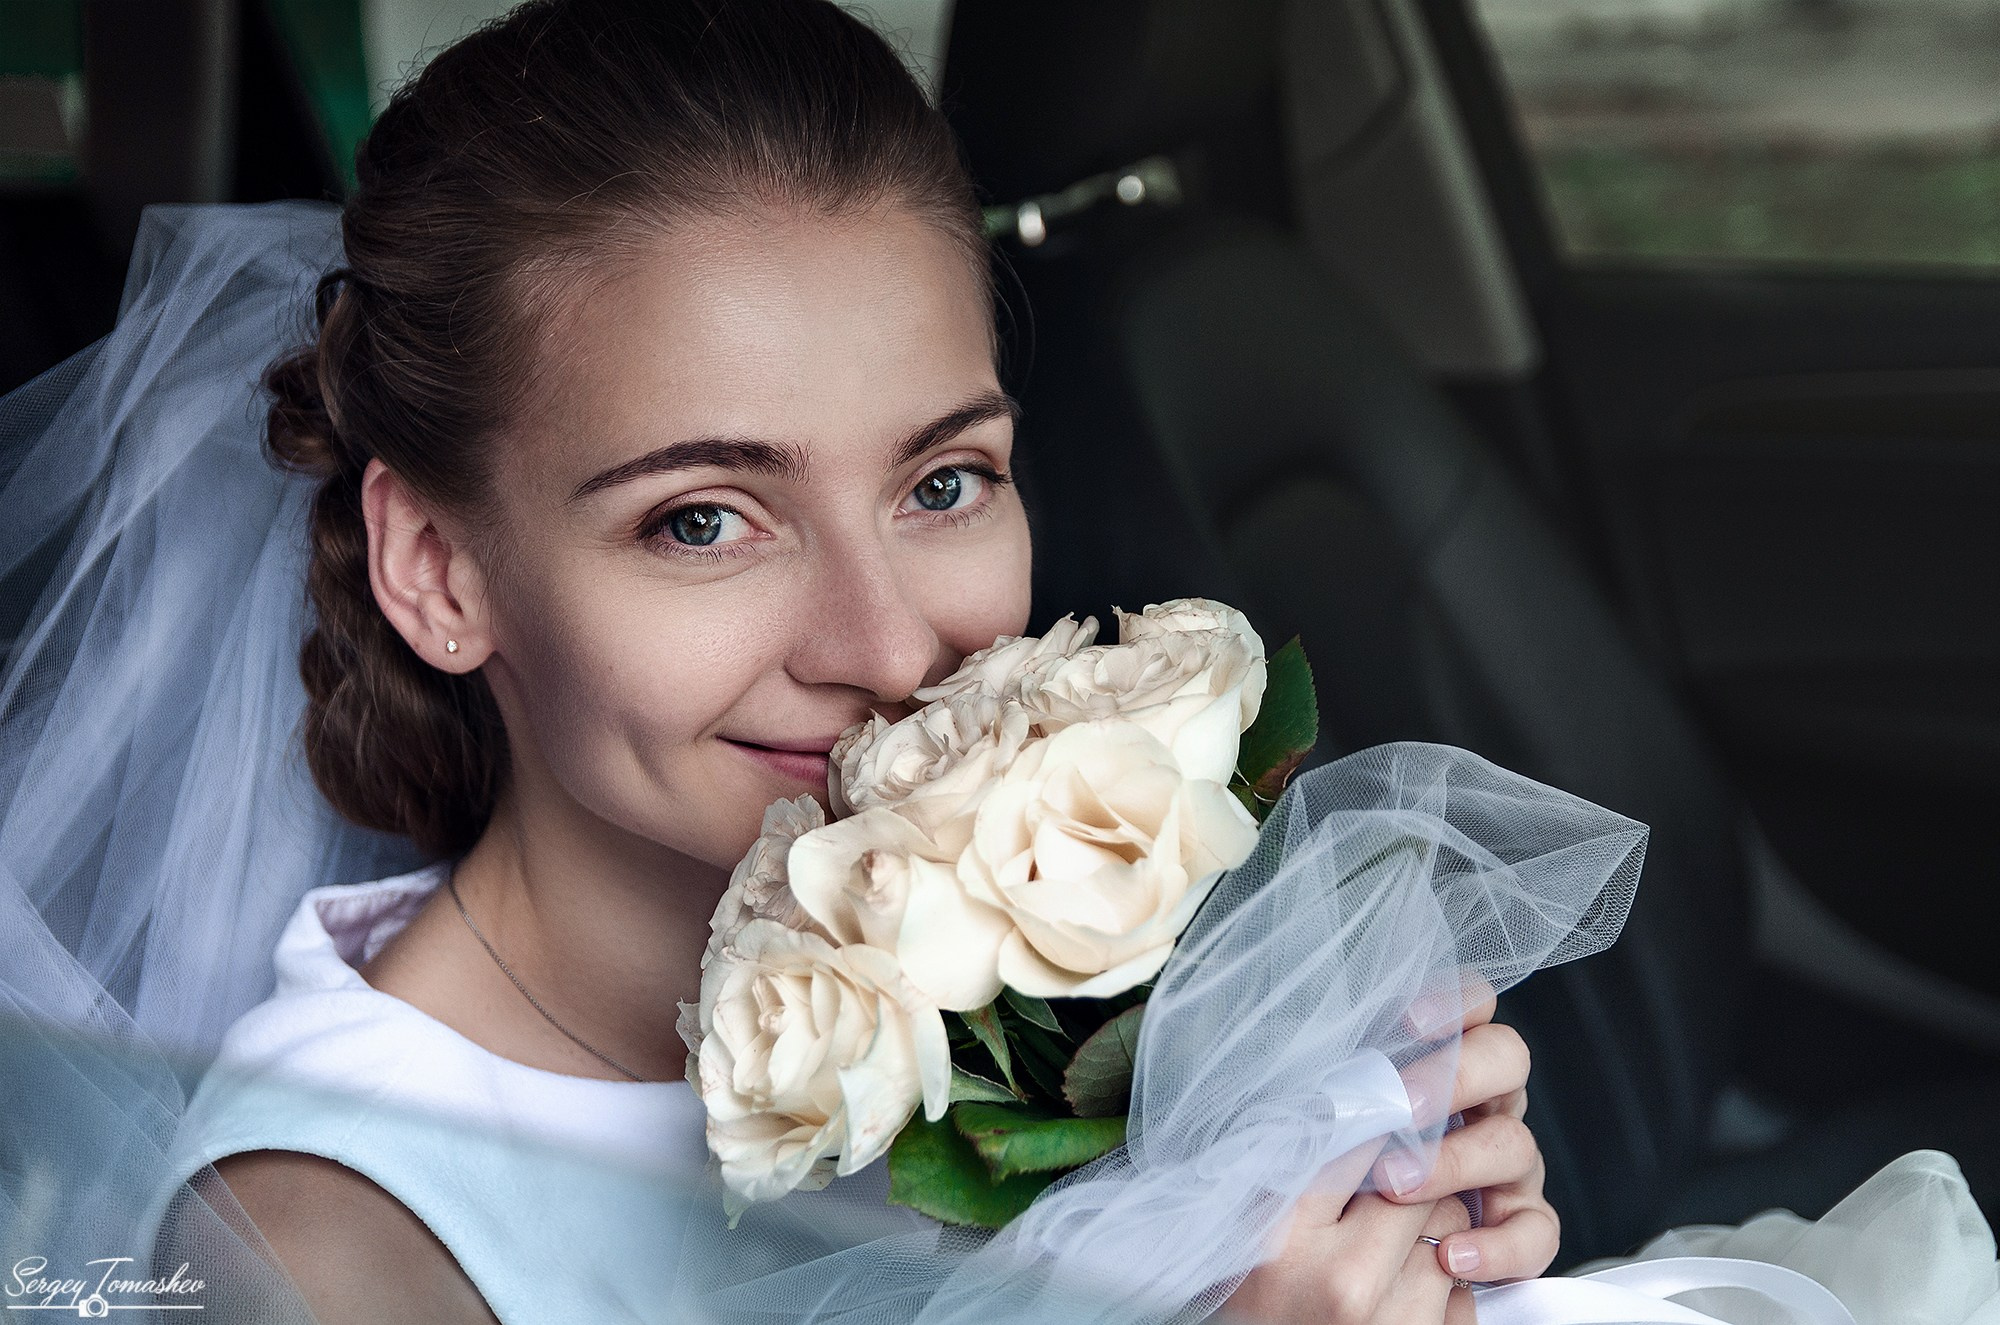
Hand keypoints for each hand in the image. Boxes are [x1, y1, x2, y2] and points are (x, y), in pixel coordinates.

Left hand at [1220, 981, 1555, 1322]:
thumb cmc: (1330, 1175)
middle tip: (1402, 1106)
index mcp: (1447, 1061)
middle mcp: (1489, 1103)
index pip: (1471, 1006)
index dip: (1454, 1001)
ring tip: (1395, 1186)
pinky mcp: (1522, 1224)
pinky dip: (1498, 1246)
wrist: (1349, 1264)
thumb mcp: (1329, 1120)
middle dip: (1457, 1075)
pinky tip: (1451, 1256)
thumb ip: (1338, 1091)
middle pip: (1507, 1057)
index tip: (1410, 1019)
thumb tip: (1313, 1078)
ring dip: (1455, 1162)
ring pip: (1514, 1143)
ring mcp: (1510, 1164)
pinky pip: (1535, 1231)